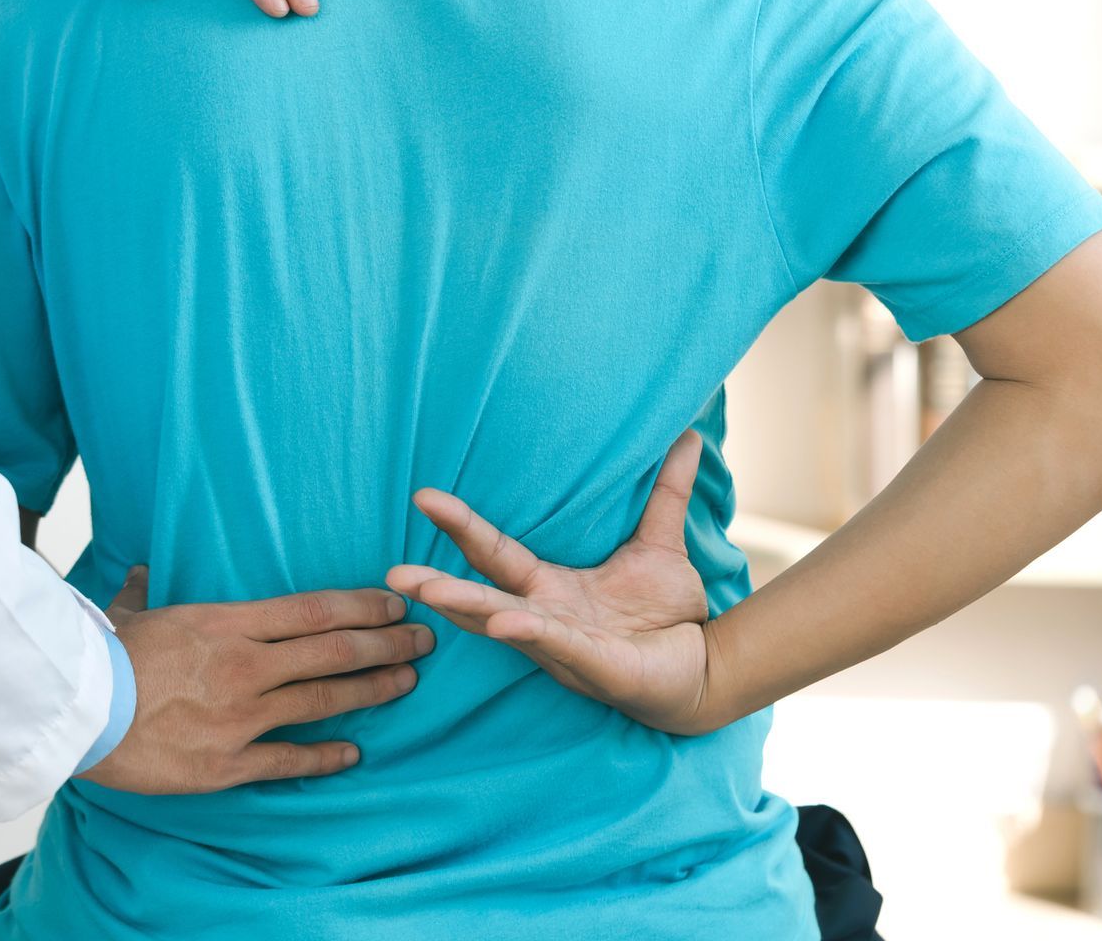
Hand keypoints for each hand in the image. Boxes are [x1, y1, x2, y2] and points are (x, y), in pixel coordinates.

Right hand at [80, 568, 433, 793]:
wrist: (76, 713)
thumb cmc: (100, 658)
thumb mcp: (126, 614)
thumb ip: (143, 593)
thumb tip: (139, 572)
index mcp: (228, 623)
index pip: (314, 610)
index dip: (362, 607)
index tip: (395, 603)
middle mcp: (247, 666)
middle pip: (334, 650)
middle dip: (387, 643)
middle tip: (425, 639)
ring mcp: (242, 716)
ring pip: (325, 698)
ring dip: (373, 689)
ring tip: (408, 682)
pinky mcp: (228, 763)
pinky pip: (289, 758)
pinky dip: (327, 756)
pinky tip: (355, 754)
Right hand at [385, 431, 722, 734]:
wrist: (707, 668)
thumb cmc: (669, 614)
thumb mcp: (661, 545)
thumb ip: (665, 493)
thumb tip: (688, 435)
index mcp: (549, 587)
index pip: (494, 552)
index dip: (460, 526)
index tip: (422, 496)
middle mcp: (544, 618)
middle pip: (482, 595)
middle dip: (438, 584)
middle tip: (393, 572)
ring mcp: (566, 647)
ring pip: (506, 626)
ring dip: (468, 609)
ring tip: (428, 590)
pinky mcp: (598, 668)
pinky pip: (561, 646)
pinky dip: (533, 634)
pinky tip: (507, 622)